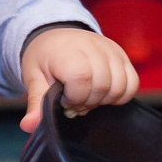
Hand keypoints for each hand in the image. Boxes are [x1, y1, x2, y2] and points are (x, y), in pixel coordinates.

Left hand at [19, 27, 138, 132]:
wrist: (55, 35)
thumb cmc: (44, 57)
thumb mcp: (33, 77)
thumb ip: (36, 102)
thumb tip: (29, 126)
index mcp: (69, 52)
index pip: (82, 82)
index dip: (74, 98)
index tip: (63, 99)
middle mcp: (94, 48)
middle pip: (102, 87)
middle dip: (87, 102)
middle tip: (74, 100)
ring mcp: (111, 51)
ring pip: (119, 87)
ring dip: (103, 100)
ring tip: (87, 95)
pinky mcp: (122, 55)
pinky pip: (132, 83)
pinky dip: (120, 94)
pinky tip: (102, 93)